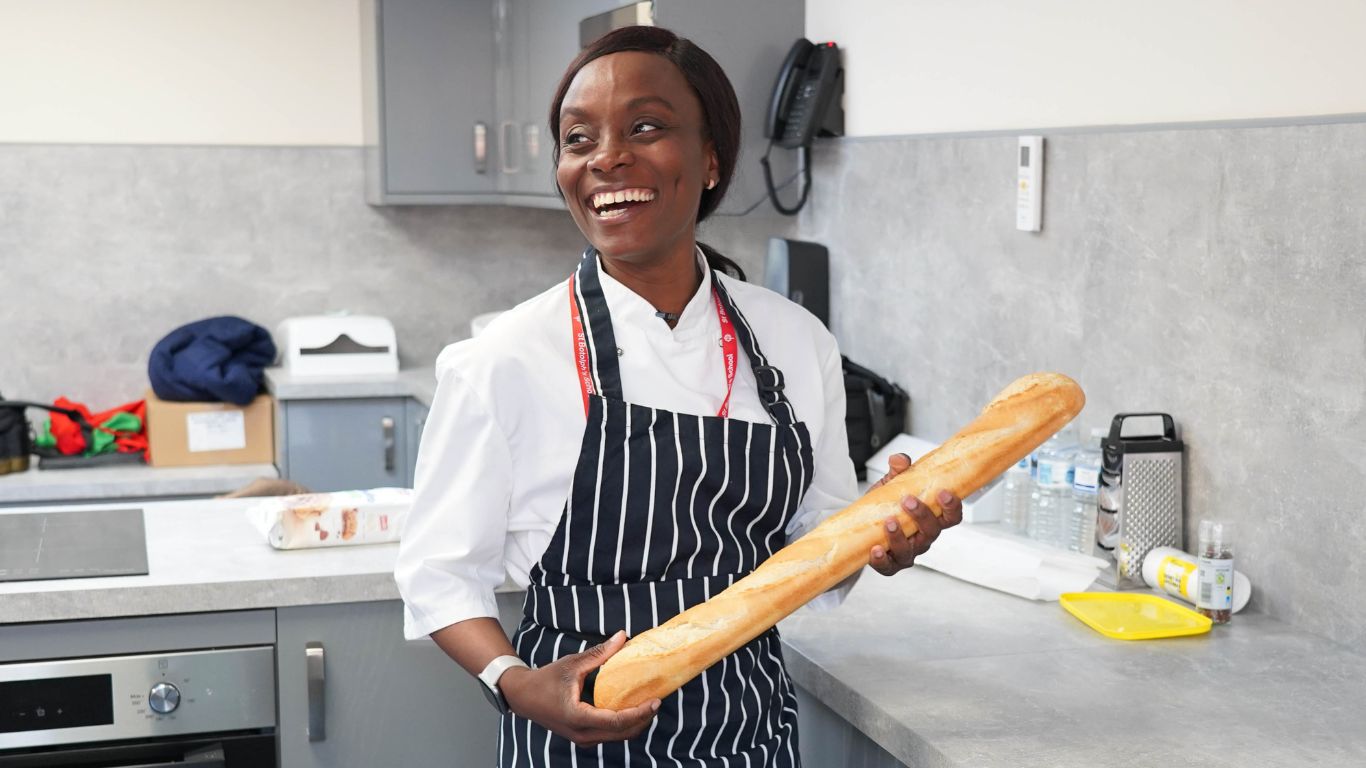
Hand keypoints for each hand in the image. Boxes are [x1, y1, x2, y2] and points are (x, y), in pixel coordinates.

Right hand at [499, 630, 658, 746]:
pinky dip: (624, 724)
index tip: (656, 702)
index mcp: (578, 717)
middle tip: (657, 701)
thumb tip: (623, 636)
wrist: (522, 696)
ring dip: (635, 723)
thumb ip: (600, 653)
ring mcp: (582, 739)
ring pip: (617, 737)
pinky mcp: (583, 736)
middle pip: (622, 733)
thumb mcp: (573, 664)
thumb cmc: (545, 679)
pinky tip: (632, 708)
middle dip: (643, 719)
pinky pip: (609, 734)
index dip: (639, 713)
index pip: (616, 721)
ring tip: (648, 704)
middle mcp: (582, 734)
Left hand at [867, 453, 963, 575]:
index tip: (943, 493)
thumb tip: (899, 459)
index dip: (952, 506)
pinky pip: (889, 567)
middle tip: (908, 500)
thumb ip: (898, 471)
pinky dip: (882, 560)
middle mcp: (923, 538)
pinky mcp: (890, 565)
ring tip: (889, 522)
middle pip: (932, 532)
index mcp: (931, 519)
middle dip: (922, 516)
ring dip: (900, 537)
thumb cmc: (887, 505)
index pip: (951, 517)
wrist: (864, 525)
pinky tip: (875, 549)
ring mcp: (908, 553)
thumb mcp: (892, 484)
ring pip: (910, 550)